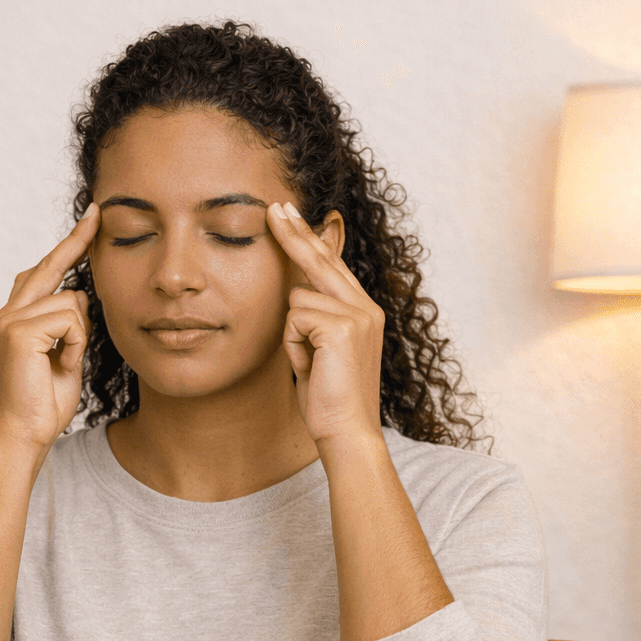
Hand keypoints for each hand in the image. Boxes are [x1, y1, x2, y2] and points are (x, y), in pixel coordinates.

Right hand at [0, 203, 100, 451]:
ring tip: (65, 364)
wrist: (24, 435)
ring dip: (81, 335)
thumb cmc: (44, 405)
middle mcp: (8, 314)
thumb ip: (69, 326)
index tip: (88, 224)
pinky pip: (70, 319)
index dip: (66, 249)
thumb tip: (81, 295)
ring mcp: (10, 320)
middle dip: (76, 242)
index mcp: (15, 319)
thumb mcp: (64, 357)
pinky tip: (62, 365)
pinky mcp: (19, 331)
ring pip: (71, 301)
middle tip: (98, 214)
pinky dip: (76, 344)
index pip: (42, 273)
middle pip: (50, 267)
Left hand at [266, 200, 384, 444]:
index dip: (310, 241)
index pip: (332, 267)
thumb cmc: (330, 403)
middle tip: (274, 206)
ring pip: (298, 298)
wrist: (348, 434)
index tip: (291, 217)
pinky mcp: (343, 325)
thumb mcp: (319, 354)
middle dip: (295, 234)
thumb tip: (295, 295)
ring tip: (311, 366)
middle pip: (321, 259)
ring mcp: (358, 314)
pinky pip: (295, 316)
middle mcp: (366, 307)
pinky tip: (311, 366)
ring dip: (293, 336)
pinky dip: (293, 345)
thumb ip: (313, 322)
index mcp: (364, 313)